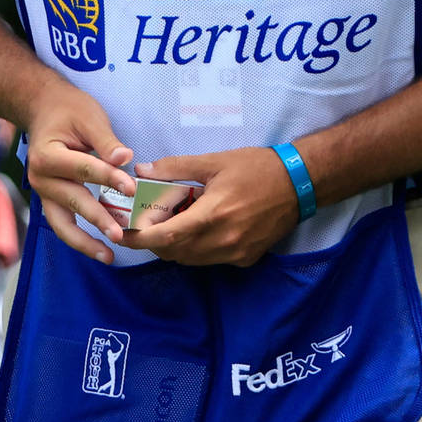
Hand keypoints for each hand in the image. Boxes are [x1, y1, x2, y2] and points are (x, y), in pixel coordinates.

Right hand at [22, 81, 137, 262]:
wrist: (43, 110)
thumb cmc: (68, 111)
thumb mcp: (89, 118)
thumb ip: (106, 142)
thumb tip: (125, 159)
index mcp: (47, 155)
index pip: (83, 169)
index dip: (109, 178)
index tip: (132, 188)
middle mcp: (40, 178)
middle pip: (72, 200)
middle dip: (98, 217)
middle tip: (121, 232)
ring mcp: (43, 193)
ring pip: (61, 224)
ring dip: (84, 241)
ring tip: (108, 255)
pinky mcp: (50, 200)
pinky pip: (62, 224)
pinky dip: (79, 239)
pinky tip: (99, 249)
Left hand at [118, 147, 298, 266]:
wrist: (300, 183)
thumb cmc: (257, 167)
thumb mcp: (215, 161)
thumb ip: (176, 168)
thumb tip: (143, 171)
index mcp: (212, 215)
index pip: (165, 237)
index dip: (140, 238)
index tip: (122, 232)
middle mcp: (222, 241)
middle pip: (174, 253)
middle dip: (154, 242)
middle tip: (144, 223)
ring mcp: (235, 253)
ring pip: (191, 260)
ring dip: (174, 247)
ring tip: (171, 223)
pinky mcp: (246, 259)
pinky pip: (211, 260)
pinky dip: (197, 249)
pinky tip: (200, 228)